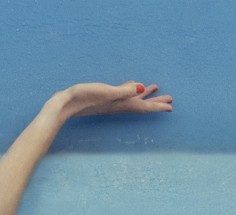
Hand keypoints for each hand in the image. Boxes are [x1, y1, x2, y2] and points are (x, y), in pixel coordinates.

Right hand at [43, 80, 172, 128]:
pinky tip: (132, 86)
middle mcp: (117, 105)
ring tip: (156, 90)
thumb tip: (143, 88)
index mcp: (120, 104)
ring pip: (133, 99)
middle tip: (170, 100)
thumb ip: (125, 90)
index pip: (143, 107)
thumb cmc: (84, 97)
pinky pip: (122, 94)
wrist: (64, 106)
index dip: (158, 107)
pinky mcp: (102, 97)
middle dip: (156, 102)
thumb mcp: (106, 91)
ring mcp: (110, 102)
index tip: (171, 108)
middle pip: (141, 104)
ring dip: (145, 96)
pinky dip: (130, 90)